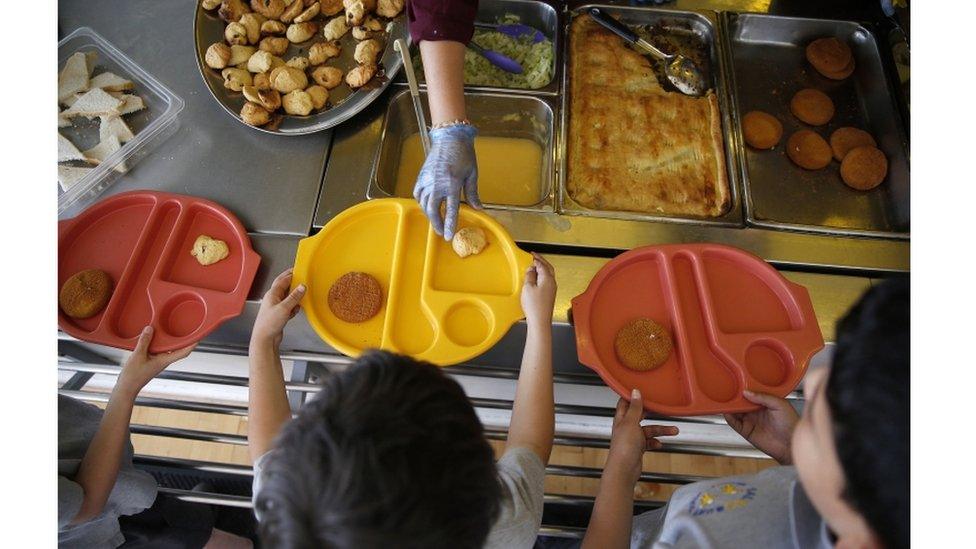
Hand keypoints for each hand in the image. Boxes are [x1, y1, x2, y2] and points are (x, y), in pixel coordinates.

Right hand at [116, 326, 193, 397]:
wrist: (127, 387)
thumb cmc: (133, 375)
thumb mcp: (138, 355)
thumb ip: (144, 342)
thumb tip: (150, 328)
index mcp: (164, 360)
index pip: (183, 352)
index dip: (192, 344)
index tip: (198, 336)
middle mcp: (164, 361)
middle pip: (177, 348)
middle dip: (181, 339)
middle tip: (186, 328)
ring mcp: (158, 361)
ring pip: (167, 348)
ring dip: (168, 340)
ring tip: (170, 328)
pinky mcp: (152, 361)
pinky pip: (158, 350)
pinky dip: (157, 343)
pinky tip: (152, 337)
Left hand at [252, 269, 304, 348]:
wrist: (265, 338)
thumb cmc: (269, 323)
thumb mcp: (284, 308)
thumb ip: (294, 297)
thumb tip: (302, 286)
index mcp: (272, 294)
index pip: (283, 280)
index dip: (291, 274)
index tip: (299, 270)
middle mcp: (273, 298)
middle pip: (284, 286)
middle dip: (293, 282)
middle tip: (302, 278)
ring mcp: (276, 306)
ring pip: (288, 296)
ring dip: (295, 296)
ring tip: (303, 295)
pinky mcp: (280, 314)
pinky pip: (289, 306)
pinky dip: (294, 306)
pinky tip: (297, 309)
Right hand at [414, 123, 479, 240]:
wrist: (450, 137)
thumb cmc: (464, 154)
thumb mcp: (472, 174)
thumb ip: (473, 193)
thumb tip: (478, 208)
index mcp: (452, 184)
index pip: (451, 210)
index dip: (449, 225)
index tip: (448, 236)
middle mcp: (437, 183)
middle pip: (433, 210)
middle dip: (437, 223)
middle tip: (441, 232)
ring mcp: (427, 179)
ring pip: (424, 203)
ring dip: (429, 214)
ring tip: (435, 220)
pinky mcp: (421, 175)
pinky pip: (418, 193)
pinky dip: (421, 202)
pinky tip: (427, 206)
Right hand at [521, 253, 556, 326]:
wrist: (540, 321)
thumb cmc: (535, 306)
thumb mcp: (528, 287)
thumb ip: (529, 276)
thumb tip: (531, 269)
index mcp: (547, 278)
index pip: (542, 264)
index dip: (536, 259)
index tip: (532, 255)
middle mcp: (552, 283)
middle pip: (548, 268)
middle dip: (541, 261)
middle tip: (535, 257)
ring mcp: (552, 290)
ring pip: (548, 274)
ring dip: (542, 269)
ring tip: (534, 267)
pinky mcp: (549, 296)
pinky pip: (546, 281)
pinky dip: (541, 276)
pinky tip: (535, 279)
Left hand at [607, 389, 678, 483]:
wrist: (624, 469)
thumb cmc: (624, 446)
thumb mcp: (631, 423)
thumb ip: (635, 408)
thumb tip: (635, 392)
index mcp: (621, 419)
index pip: (626, 403)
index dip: (633, 396)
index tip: (644, 391)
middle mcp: (626, 427)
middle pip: (640, 416)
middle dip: (653, 413)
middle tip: (663, 408)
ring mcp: (632, 438)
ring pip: (648, 430)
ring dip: (660, 430)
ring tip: (674, 430)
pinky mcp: (637, 448)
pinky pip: (649, 442)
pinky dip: (655, 442)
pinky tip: (660, 444)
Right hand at [724, 390, 798, 464]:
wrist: (791, 444)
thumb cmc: (791, 424)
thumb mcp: (780, 404)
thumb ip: (764, 397)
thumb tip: (747, 392)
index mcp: (765, 403)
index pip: (751, 394)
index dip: (744, 390)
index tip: (737, 385)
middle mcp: (756, 412)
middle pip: (741, 403)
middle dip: (735, 397)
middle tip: (728, 391)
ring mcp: (751, 421)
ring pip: (736, 412)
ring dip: (730, 407)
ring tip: (725, 401)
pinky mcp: (746, 431)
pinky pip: (734, 424)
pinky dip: (729, 418)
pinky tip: (727, 413)